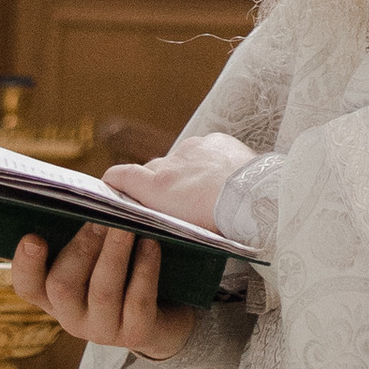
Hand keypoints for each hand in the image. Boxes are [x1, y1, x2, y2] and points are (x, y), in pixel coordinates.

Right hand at [14, 219, 189, 360]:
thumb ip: (84, 235)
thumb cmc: (125, 270)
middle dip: (82, 247)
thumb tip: (88, 198)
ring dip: (114, 253)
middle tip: (101, 218)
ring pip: (102, 292)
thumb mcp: (98, 256)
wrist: (166, 313)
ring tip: (128, 225)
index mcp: (53, 296)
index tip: (33, 237)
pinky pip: (138, 301)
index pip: (27, 285)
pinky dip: (145, 268)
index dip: (25, 264)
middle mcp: (71, 317)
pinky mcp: (136, 334)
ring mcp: (103, 329)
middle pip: (63, 285)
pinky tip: (151, 243)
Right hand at [101, 127, 254, 230]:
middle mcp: (169, 162)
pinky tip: (220, 176)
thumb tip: (147, 210)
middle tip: (174, 203)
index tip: (112, 187)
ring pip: (180, 160)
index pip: (119, 175)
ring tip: (204, 191)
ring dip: (186, 173)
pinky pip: (203, 150)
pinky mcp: (214, 140)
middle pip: (153, 171)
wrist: (256, 199)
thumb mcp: (178, 228)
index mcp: (156, 186)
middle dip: (158, 184)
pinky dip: (207, 161)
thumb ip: (158, 213)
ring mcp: (192, 148)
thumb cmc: (218, 224)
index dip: (113, 182)